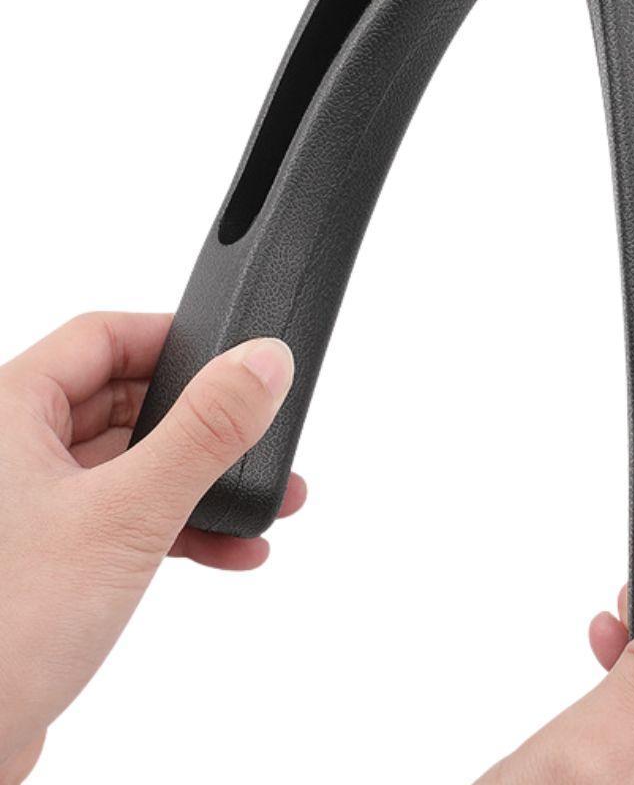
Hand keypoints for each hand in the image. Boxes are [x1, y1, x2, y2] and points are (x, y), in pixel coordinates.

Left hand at [0, 312, 300, 781]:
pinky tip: (232, 549)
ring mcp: (33, 506)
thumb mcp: (128, 514)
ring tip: (269, 501)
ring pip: (134, 463)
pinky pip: (128, 517)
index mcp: (8, 415)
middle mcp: (15, 453)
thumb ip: (203, 431)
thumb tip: (262, 362)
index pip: (102, 337)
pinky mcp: (52, 558)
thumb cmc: (2, 634)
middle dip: (205, 423)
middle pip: (127, 400)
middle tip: (261, 433)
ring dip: (203, 481)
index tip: (234, 356)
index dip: (173, 339)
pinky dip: (181, 526)